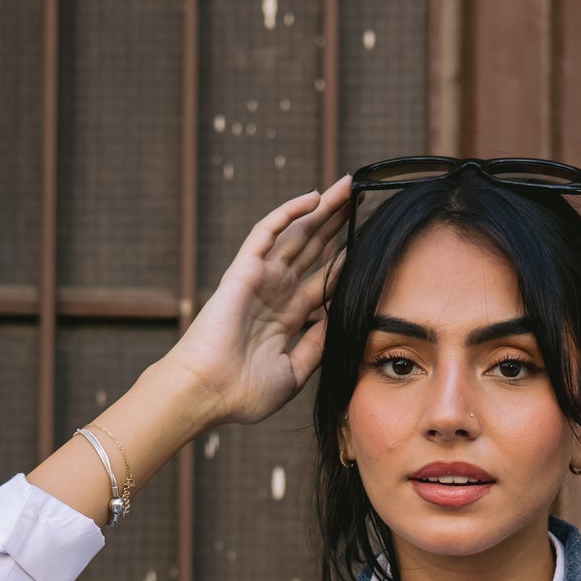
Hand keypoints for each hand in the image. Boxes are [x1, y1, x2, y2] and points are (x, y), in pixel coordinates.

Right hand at [167, 176, 350, 428]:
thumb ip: (317, 347)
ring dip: (322, 210)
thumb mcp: (294, 373)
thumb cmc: (243, 393)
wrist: (208, 393)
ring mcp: (260, 279)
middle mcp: (275, 293)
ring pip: (297, 234)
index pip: (324, 282)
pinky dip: (289, 212)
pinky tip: (315, 196)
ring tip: (348, 187)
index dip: (345, 262)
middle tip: (362, 200)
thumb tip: (342, 323)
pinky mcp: (244, 270)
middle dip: (337, 225)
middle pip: (313, 250)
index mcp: (286, 318)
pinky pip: (268, 232)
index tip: (372, 246)